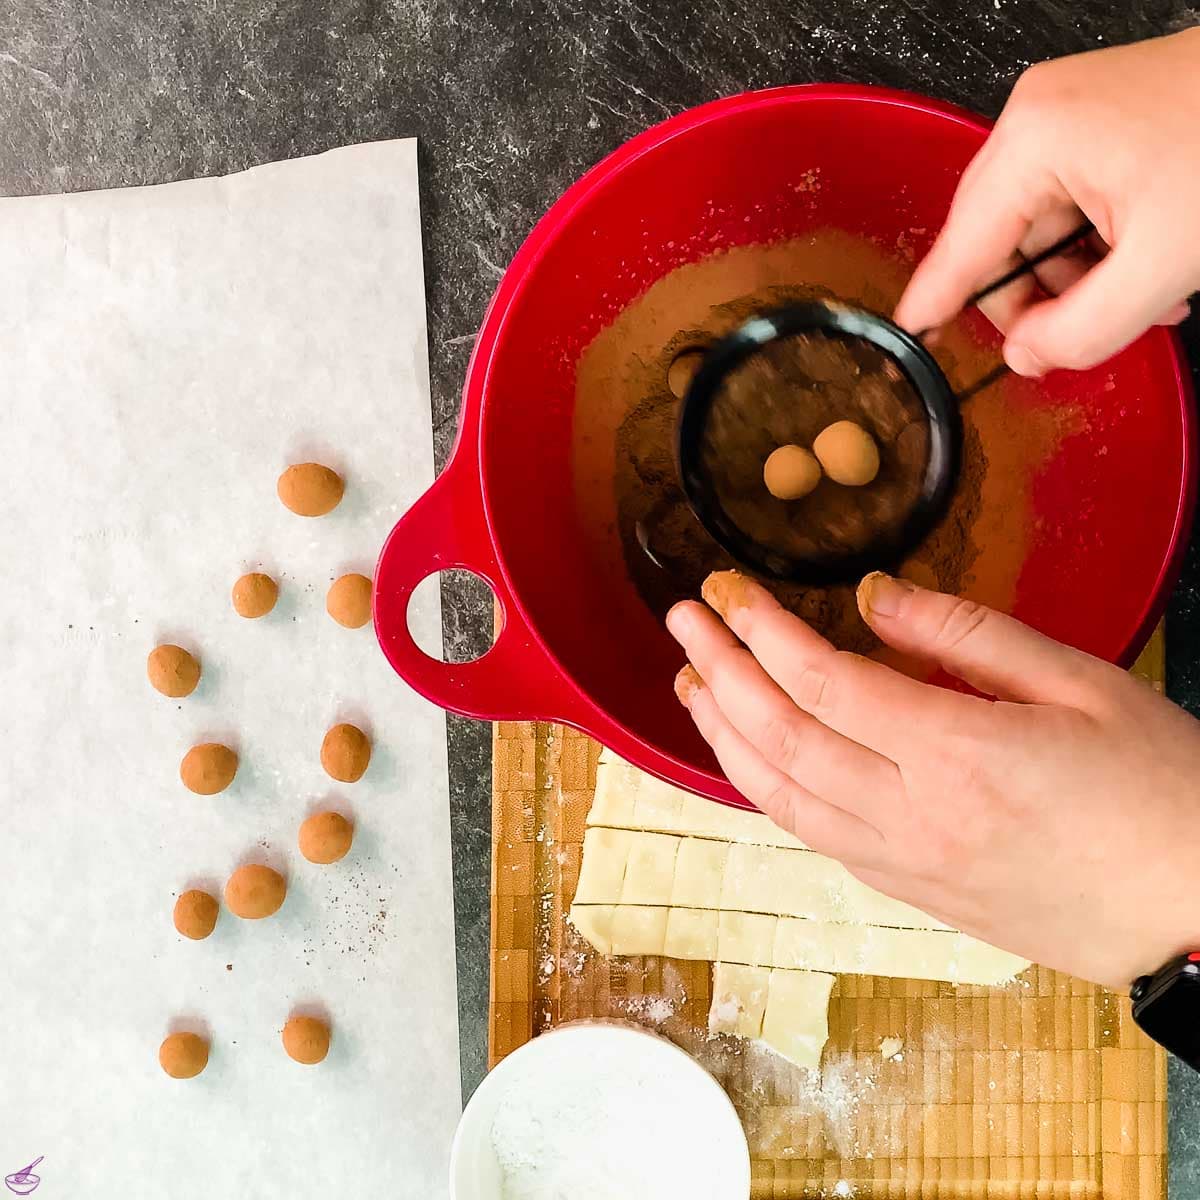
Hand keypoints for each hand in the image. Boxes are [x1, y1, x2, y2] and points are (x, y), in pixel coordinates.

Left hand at [667, 571, 1198, 990]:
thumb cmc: (1161, 789)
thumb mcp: (1080, 682)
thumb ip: (965, 634)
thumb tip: (873, 597)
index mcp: (959, 753)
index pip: (822, 679)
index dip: (760, 630)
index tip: (725, 592)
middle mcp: (915, 815)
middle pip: (782, 736)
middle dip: (720, 671)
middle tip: (684, 622)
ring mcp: (906, 863)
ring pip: (781, 795)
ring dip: (725, 735)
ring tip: (693, 682)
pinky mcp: (912, 892)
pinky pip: (814, 834)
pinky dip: (766, 788)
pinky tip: (750, 754)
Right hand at [894, 28, 1199, 376]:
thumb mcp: (1163, 263)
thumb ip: (1080, 329)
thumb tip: (1026, 356)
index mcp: (1034, 143)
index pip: (960, 247)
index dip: (935, 302)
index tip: (906, 338)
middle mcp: (1037, 122)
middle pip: (997, 243)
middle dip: (1037, 299)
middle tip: (1073, 337)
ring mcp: (1067, 119)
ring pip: (1038, 232)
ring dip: (1077, 280)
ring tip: (1140, 299)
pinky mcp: (1097, 125)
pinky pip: (1072, 208)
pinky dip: (1099, 249)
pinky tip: (1144, 268)